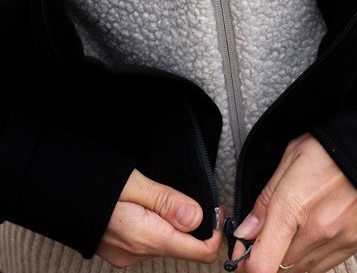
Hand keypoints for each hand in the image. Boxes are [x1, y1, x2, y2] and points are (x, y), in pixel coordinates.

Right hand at [95, 167, 222, 267]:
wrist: (56, 193)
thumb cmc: (93, 184)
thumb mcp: (135, 183)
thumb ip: (167, 201)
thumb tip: (198, 216)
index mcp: (147, 237)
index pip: (199, 252)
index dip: (215, 233)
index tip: (217, 210)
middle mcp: (138, 253)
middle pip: (184, 248)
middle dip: (195, 225)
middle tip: (196, 196)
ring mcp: (128, 255)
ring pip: (167, 243)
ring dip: (175, 224)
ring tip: (169, 198)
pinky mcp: (119, 251)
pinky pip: (150, 241)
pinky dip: (158, 226)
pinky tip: (151, 207)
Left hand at [230, 133, 356, 272]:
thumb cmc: (334, 145)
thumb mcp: (291, 157)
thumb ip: (266, 199)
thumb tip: (246, 230)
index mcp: (293, 206)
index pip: (262, 263)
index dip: (246, 264)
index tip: (243, 254)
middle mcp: (317, 231)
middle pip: (279, 269)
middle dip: (268, 256)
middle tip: (268, 236)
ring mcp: (339, 240)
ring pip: (302, 270)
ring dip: (290, 259)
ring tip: (294, 230)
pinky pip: (326, 264)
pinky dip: (314, 256)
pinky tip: (314, 234)